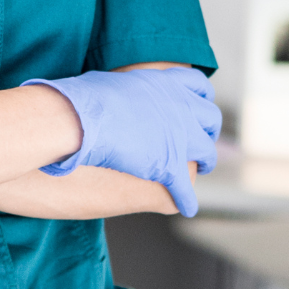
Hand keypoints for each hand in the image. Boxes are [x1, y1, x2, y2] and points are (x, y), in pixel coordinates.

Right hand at [22, 66, 220, 217]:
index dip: (199, 97)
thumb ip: (124, 88)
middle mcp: (181, 107)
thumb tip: (112, 92)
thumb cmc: (83, 99)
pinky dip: (185, 198)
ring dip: (204, 162)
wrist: (79, 120)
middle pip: (210, 118)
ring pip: (205, 153)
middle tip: (202, 138)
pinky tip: (186, 206)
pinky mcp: (169, 167)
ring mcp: (180, 138)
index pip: (197, 85)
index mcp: (165, 83)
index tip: (196, 106)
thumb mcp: (111, 82)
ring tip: (201, 169)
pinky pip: (184, 188)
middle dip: (207, 130)